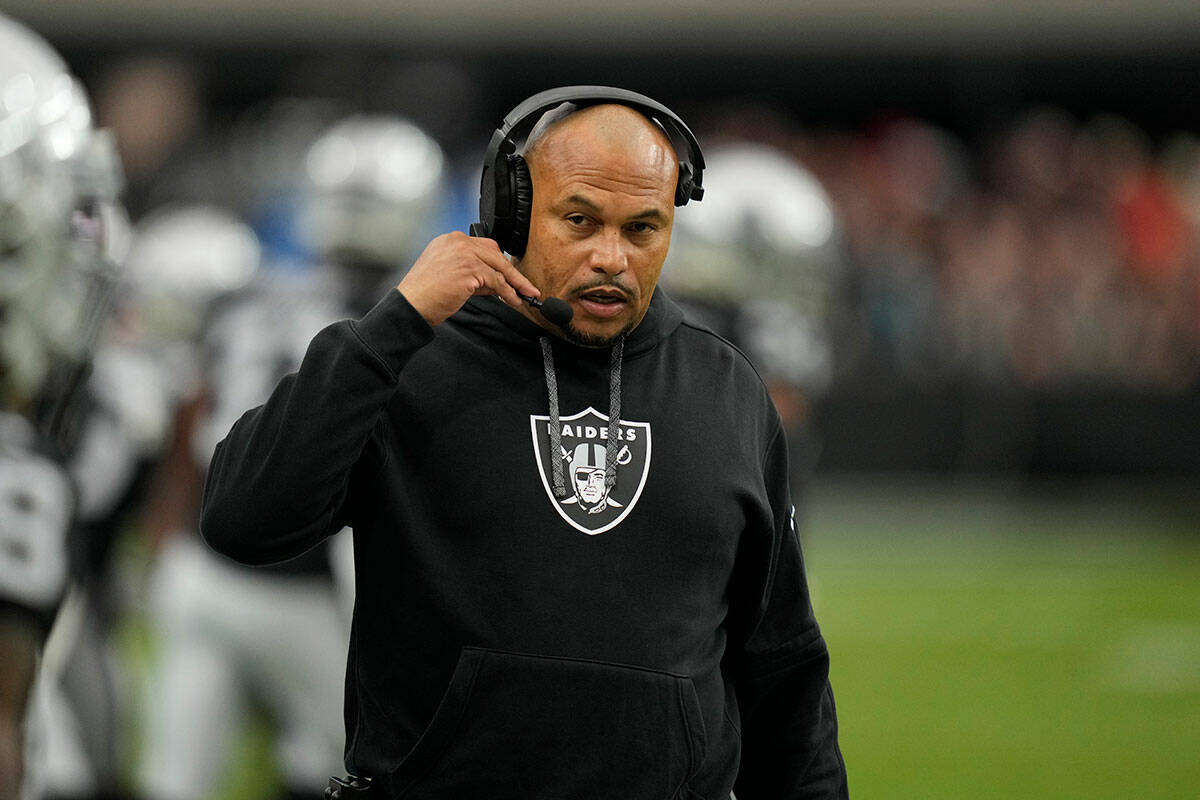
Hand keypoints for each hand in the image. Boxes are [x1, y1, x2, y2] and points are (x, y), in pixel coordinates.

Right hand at [396, 232, 540, 325]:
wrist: (410, 305)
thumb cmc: (424, 295)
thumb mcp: (451, 277)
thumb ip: (474, 274)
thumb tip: (499, 283)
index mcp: (449, 240)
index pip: (483, 247)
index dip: (498, 263)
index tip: (510, 276)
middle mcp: (457, 241)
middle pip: (495, 253)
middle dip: (513, 272)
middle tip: (526, 287)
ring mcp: (463, 253)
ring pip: (499, 267)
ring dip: (515, 284)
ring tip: (524, 296)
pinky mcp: (469, 269)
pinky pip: (496, 281)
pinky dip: (508, 292)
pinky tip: (513, 300)